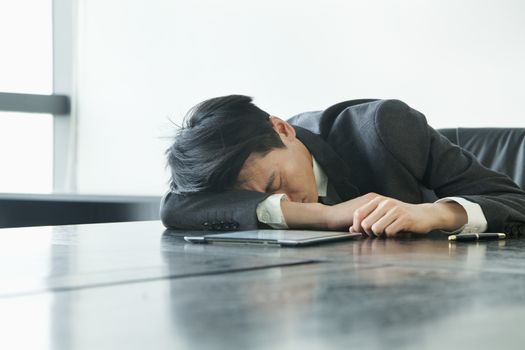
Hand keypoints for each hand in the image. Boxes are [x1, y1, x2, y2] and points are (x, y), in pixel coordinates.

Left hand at [351, 194, 466, 236]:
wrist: (425, 214)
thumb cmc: (402, 216)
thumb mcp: (383, 214)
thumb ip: (368, 220)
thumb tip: (351, 229)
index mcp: (378, 200)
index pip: (358, 214)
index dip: (357, 226)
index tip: (362, 233)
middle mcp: (385, 203)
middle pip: (365, 224)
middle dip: (369, 233)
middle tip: (379, 234)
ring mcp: (395, 210)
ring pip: (376, 229)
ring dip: (380, 235)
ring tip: (388, 233)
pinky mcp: (404, 218)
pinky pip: (389, 232)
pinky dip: (392, 236)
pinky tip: (398, 233)